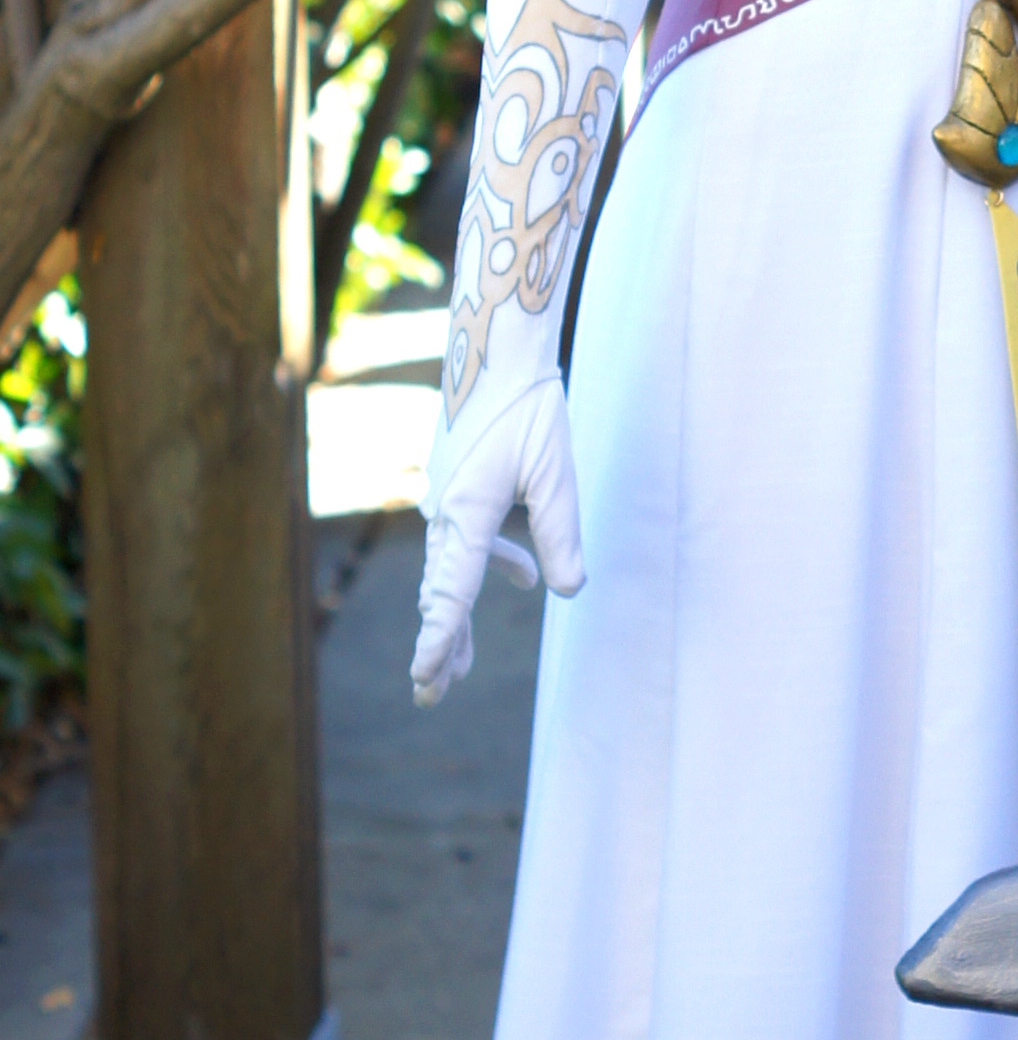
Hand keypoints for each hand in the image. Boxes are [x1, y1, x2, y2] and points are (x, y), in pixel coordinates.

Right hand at [411, 378, 586, 705]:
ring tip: (460, 666)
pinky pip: (465, 539)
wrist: (494, 345)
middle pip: (439, 591)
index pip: (451, 592)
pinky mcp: (455, 482)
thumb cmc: (528, 405)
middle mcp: (444, 511)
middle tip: (430, 695)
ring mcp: (445, 496)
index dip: (441, 640)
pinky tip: (526, 577)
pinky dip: (489, 564)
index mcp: (464, 512)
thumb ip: (561, 533)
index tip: (426, 679)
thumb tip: (569, 593)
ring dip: (457, 614)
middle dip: (439, 644)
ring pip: (448, 569)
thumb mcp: (554, 472)